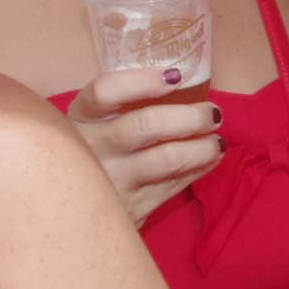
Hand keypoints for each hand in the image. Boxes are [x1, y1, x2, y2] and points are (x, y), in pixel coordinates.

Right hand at [65, 69, 222, 224]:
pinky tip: (210, 158)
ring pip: (169, 159)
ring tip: (217, 141)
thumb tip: (180, 80)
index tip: (176, 76)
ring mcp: (112, 181)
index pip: (105, 91)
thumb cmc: (90, 153)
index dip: (142, 81)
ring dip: (203, 148)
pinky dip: (199, 169)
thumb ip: (119, 104)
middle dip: (190, 117)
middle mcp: (92, 148)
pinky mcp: (130, 208)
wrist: (71, 212)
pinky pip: (175, 185)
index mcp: (80, 117)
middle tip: (213, 114)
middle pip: (147, 125)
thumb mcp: (89, 124)